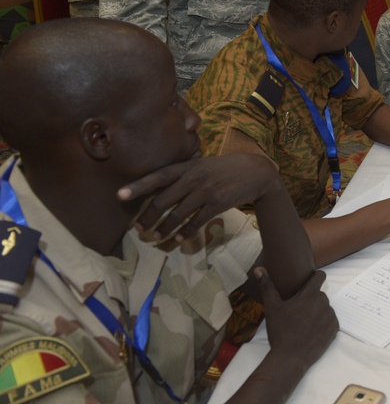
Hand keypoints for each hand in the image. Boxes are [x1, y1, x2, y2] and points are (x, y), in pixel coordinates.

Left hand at [118, 153, 282, 242]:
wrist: (256, 172)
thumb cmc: (226, 167)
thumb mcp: (204, 164)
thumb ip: (184, 173)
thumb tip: (159, 186)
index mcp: (188, 166)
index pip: (158, 176)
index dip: (138, 186)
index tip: (119, 195)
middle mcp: (195, 178)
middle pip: (163, 201)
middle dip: (148, 217)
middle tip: (138, 229)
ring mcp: (207, 192)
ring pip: (177, 215)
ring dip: (164, 229)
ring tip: (155, 237)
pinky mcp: (217, 205)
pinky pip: (196, 222)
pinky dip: (185, 232)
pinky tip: (177, 239)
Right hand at [259, 268, 337, 366]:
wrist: (290, 358)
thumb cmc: (280, 331)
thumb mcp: (272, 308)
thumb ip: (267, 286)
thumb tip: (259, 269)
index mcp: (310, 294)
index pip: (320, 276)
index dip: (315, 276)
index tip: (309, 281)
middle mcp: (324, 302)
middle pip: (320, 295)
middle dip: (311, 300)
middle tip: (298, 311)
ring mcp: (331, 316)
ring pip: (325, 308)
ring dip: (317, 312)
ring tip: (304, 324)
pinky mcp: (335, 329)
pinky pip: (330, 321)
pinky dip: (323, 324)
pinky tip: (311, 331)